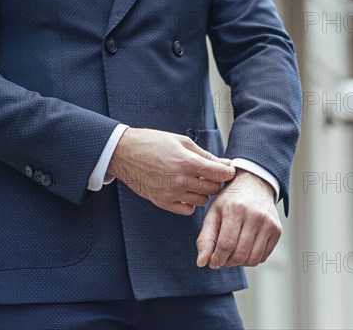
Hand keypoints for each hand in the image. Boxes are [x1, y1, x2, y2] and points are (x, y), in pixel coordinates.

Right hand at [107, 128, 235, 214]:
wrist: (124, 153)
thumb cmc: (153, 143)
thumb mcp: (181, 142)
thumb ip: (205, 155)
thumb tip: (225, 164)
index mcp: (187, 162)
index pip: (219, 174)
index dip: (228, 172)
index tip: (227, 171)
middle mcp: (181, 180)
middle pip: (212, 189)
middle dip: (215, 182)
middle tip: (210, 175)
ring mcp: (171, 193)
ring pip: (202, 201)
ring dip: (203, 193)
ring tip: (195, 182)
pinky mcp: (162, 202)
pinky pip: (187, 210)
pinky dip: (190, 203)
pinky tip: (184, 192)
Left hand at [196, 169, 280, 267]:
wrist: (255, 184)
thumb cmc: (230, 200)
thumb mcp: (213, 213)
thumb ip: (205, 238)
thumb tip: (201, 262)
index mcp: (236, 209)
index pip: (226, 244)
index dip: (217, 258)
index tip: (213, 262)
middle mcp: (255, 216)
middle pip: (240, 254)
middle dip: (228, 262)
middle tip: (222, 257)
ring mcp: (269, 224)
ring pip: (253, 259)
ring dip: (240, 263)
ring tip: (233, 253)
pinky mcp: (277, 230)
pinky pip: (263, 257)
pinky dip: (251, 258)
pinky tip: (245, 248)